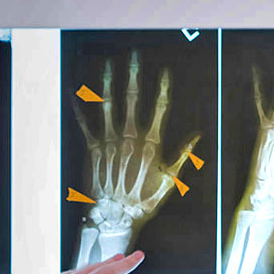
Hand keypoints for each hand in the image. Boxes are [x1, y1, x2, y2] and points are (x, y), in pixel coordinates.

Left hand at [73, 50, 200, 265]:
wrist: (116, 217)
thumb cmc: (144, 201)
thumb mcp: (170, 180)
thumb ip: (183, 156)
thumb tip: (198, 137)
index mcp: (150, 143)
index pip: (160, 108)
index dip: (162, 88)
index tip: (165, 72)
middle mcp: (129, 137)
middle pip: (131, 99)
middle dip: (133, 75)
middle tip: (133, 57)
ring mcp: (110, 141)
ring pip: (108, 105)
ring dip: (108, 83)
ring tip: (108, 65)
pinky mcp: (94, 149)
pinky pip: (85, 124)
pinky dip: (79, 107)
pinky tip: (75, 91)